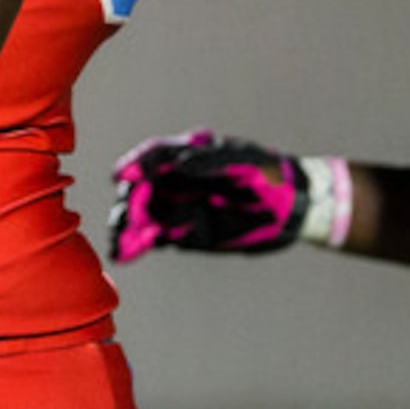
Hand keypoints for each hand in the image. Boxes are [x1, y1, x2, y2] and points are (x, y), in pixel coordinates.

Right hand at [108, 130, 313, 261]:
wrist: (291, 208)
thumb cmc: (269, 174)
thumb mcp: (245, 163)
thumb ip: (211, 162)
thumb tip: (180, 166)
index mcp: (189, 155)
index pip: (155, 156)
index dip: (137, 164)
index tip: (123, 176)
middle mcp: (177, 179)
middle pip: (141, 187)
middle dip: (128, 203)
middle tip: (122, 220)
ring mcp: (178, 206)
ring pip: (142, 215)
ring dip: (126, 228)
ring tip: (118, 244)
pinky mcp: (183, 232)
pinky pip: (153, 237)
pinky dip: (137, 244)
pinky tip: (124, 253)